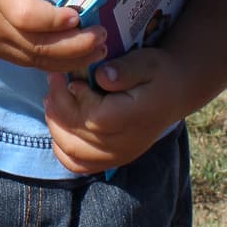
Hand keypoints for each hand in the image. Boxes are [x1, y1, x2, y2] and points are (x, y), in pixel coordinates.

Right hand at [0, 0, 107, 72]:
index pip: (29, 17)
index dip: (56, 22)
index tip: (81, 15)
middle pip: (37, 47)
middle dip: (75, 47)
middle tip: (103, 37)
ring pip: (35, 61)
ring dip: (69, 60)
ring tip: (98, 50)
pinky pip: (27, 61)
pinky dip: (53, 61)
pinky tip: (75, 53)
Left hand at [44, 44, 187, 173]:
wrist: (174, 94)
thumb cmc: (158, 74)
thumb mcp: (147, 62)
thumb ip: (125, 70)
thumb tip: (101, 76)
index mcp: (134, 118)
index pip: (93, 117)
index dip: (74, 98)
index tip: (69, 77)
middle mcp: (125, 143)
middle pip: (78, 135)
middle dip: (58, 107)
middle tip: (53, 80)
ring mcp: (118, 156)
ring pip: (73, 152)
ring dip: (55, 126)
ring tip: (51, 100)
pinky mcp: (112, 160)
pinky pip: (78, 165)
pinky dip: (62, 148)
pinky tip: (59, 125)